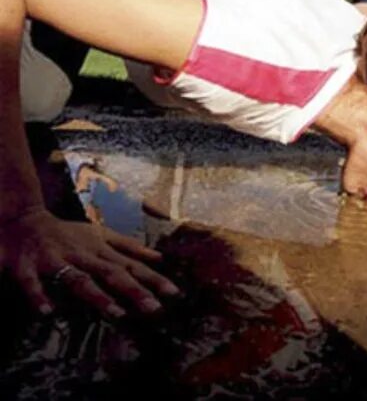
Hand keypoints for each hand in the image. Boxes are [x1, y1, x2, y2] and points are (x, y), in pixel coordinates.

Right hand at [0, 208, 178, 316]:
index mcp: (100, 250)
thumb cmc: (67, 233)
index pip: (132, 266)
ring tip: (117, 314)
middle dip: (135, 291)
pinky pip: (32, 283)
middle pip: (112, 274)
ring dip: (97, 296)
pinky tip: (47, 313)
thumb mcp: (100, 235)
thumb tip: (159, 257)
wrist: (23, 220)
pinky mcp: (26, 267)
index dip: (154, 279)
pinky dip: (39, 296)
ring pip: (79, 279)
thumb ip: (129, 247)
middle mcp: (83, 255)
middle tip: (155, 309)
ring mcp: (56, 260)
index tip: (175, 294)